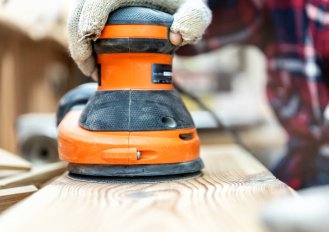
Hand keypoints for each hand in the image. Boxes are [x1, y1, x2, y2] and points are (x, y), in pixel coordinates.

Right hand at [67, 0, 211, 78]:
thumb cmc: (183, 3)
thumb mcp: (194, 10)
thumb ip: (193, 20)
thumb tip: (176, 36)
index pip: (99, 1)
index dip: (89, 22)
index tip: (92, 48)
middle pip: (80, 11)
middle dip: (79, 42)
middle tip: (91, 71)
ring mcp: (104, 0)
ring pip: (77, 17)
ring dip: (78, 44)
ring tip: (92, 70)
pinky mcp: (101, 8)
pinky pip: (83, 21)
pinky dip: (83, 41)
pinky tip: (93, 60)